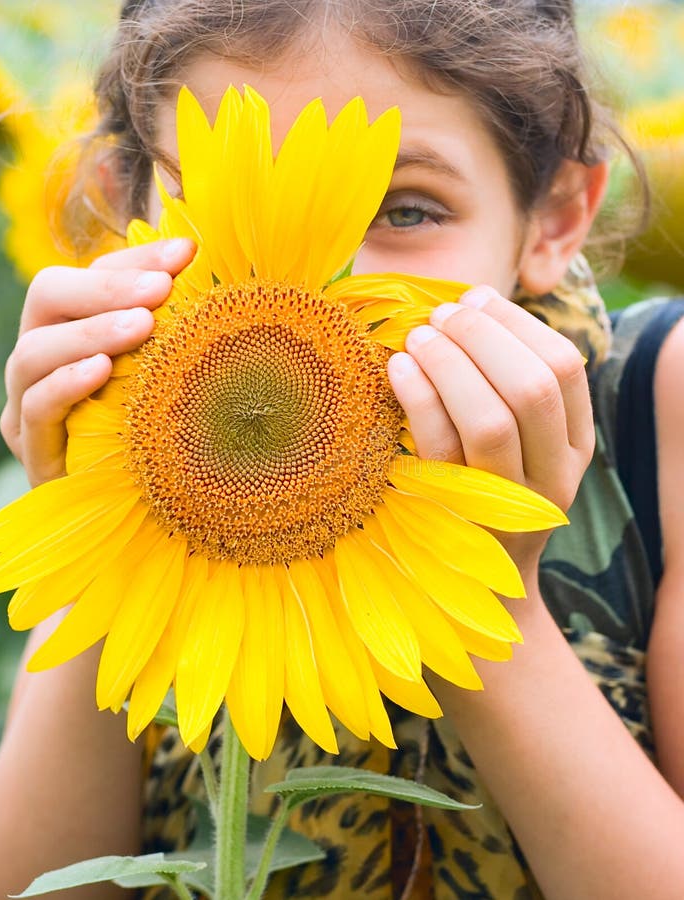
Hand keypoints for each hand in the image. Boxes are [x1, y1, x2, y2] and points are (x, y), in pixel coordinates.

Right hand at [0, 238, 195, 486]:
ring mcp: (29, 401)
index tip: (186, 252)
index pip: (92, 273)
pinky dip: (67, 384)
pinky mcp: (32, 447)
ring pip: (36, 349)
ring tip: (140, 326)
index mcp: (77, 325)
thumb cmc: (164, 429)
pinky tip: (101, 372)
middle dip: (107, 288)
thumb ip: (180, 323)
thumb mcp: (173, 370)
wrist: (145, 508)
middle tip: (160, 290)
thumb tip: (210, 264)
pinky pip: (37, 407)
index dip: (135, 258)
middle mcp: (45, 355)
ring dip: (91, 332)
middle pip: (50, 294)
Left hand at [387, 285, 594, 581]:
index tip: (475, 299)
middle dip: (482, 336)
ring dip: (450, 363)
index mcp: (575, 445)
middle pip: (532, 387)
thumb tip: (469, 303)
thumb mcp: (517, 442)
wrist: (476, 583)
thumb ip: (506, 382)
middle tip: (441, 314)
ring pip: (490, 419)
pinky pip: (438, 449)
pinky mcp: (456, 517)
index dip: (517, 324)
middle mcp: (553, 476)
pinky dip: (417, 398)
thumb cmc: (486, 489)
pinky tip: (397, 369)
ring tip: (418, 336)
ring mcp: (507, 504)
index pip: (564, 367)